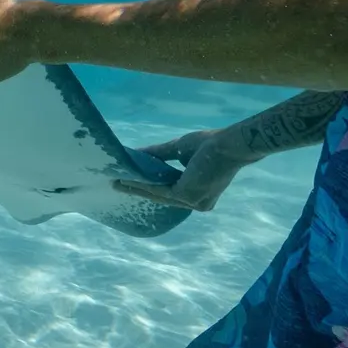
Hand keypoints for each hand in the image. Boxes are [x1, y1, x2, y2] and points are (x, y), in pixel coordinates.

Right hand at [112, 128, 255, 211]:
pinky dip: (142, 186)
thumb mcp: (181, 150)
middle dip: (140, 190)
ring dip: (137, 188)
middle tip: (120, 184)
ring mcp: (192, 201)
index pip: (172, 191)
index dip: (152, 186)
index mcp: (200, 193)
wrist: (228, 145)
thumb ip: (161, 154)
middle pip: (162, 196)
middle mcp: (198, 202)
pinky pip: (158, 191)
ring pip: (158, 195)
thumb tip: (139, 153)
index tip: (134, 181)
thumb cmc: (211, 145)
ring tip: (118, 183)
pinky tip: (127, 181)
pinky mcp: (186, 196)